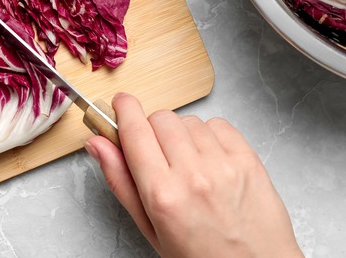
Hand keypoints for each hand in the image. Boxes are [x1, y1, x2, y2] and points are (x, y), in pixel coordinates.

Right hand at [85, 93, 302, 257]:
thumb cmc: (201, 256)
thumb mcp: (149, 228)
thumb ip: (120, 181)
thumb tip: (97, 144)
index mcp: (162, 195)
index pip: (135, 131)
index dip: (123, 109)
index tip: (120, 103)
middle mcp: (192, 175)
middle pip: (160, 118)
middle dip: (152, 129)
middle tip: (157, 153)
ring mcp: (224, 165)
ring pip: (189, 120)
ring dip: (182, 135)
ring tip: (188, 164)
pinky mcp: (248, 159)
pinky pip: (218, 124)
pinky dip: (209, 136)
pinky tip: (209, 160)